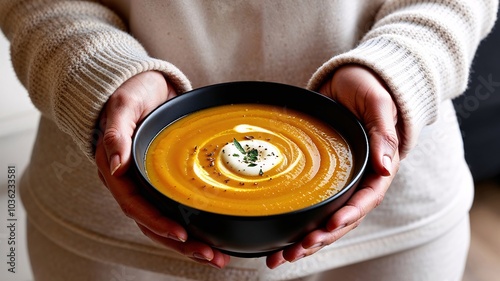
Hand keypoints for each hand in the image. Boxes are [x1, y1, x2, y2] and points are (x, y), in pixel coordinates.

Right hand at [94, 71, 230, 268]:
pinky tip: (212, 235)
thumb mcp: (124, 105)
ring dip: (188, 242)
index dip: (157, 222)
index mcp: (116, 170)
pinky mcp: (163, 179)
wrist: (145, 84)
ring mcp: (147, 183)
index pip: (134, 205)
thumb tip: (115, 165)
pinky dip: (192, 223)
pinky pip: (175, 207)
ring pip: (164, 221)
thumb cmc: (131, 92)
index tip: (182, 234)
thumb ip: (117, 133)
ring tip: (215, 256)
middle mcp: (131, 182)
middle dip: (180, 243)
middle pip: (152, 223)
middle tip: (209, 255)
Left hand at [266, 65, 400, 268]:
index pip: (366, 199)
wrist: (349, 79)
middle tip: (296, 251)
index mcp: (377, 166)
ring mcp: (339, 181)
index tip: (330, 226)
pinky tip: (278, 240)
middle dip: (321, 238)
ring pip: (324, 219)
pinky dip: (296, 224)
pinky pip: (310, 205)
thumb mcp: (378, 105)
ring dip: (306, 240)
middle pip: (342, 218)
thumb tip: (387, 167)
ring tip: (282, 257)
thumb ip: (383, 134)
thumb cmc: (368, 88)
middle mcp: (358, 179)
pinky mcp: (321, 178)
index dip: (349, 215)